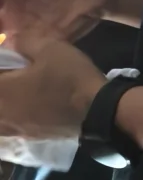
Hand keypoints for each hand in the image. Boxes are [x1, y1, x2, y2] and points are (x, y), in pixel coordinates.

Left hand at [0, 41, 102, 166]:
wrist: (96, 109)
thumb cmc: (69, 76)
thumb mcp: (50, 48)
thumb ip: (25, 43)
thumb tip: (13, 41)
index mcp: (3, 90)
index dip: (2, 66)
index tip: (10, 61)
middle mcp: (4, 113)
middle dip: (4, 87)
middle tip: (14, 78)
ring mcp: (17, 129)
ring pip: (1, 119)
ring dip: (6, 107)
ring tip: (19, 97)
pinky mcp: (31, 138)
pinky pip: (11, 129)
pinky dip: (13, 120)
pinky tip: (27, 111)